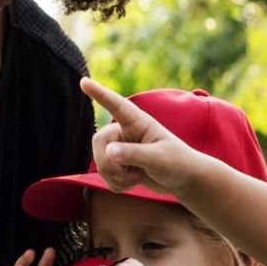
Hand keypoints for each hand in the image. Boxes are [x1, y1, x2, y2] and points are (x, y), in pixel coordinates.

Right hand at [81, 77, 205, 198]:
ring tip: (136, 179)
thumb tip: (109, 152)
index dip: (99, 93)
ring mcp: (121, 148)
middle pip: (99, 141)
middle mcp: (125, 132)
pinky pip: (105, 174)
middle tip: (124, 175)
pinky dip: (116, 184)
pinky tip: (132, 184)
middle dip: (107, 163)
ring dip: (114, 176)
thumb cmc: (177, 162)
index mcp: (138, 122)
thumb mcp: (158, 158)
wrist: (182, 179)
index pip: (116, 105)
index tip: (84, 81)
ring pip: (100, 161)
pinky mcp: (119, 164)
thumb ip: (134, 154)